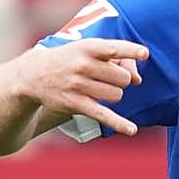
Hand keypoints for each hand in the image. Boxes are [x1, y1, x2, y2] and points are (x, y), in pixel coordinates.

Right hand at [11, 39, 148, 135]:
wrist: (34, 74)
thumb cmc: (69, 59)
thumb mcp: (86, 49)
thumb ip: (115, 58)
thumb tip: (138, 79)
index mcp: (87, 48)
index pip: (114, 48)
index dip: (131, 51)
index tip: (145, 54)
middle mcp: (83, 65)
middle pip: (122, 77)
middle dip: (122, 80)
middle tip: (108, 78)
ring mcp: (78, 85)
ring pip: (117, 95)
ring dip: (115, 95)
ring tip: (101, 89)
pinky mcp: (75, 103)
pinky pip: (103, 115)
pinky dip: (119, 123)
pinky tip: (131, 130)